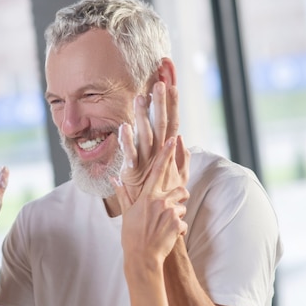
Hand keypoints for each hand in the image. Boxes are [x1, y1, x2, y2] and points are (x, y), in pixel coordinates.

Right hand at [114, 137, 189, 264]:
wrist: (142, 257)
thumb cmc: (132, 235)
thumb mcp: (126, 213)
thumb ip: (123, 193)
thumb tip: (114, 178)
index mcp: (147, 196)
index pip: (158, 170)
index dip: (166, 154)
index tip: (171, 141)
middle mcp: (160, 201)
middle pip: (181, 190)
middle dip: (180, 197)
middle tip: (169, 210)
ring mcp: (171, 212)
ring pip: (183, 207)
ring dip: (178, 215)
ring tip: (164, 226)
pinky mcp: (179, 224)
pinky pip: (184, 223)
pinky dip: (178, 230)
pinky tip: (167, 236)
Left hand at [119, 81, 188, 203]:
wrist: (157, 222)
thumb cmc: (166, 198)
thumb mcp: (177, 177)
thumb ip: (181, 157)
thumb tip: (181, 138)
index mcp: (168, 153)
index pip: (172, 123)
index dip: (172, 104)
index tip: (172, 84)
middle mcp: (160, 155)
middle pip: (163, 124)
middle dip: (162, 103)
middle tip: (161, 83)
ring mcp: (148, 164)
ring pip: (146, 135)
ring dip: (143, 116)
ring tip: (140, 97)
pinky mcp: (134, 174)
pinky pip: (131, 155)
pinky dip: (128, 142)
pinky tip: (125, 127)